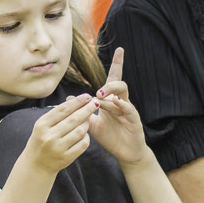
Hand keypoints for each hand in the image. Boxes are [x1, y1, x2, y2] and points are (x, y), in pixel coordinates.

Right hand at [25, 93, 95, 172]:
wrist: (36, 164)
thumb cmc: (41, 140)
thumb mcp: (43, 125)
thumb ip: (57, 114)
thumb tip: (77, 100)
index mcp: (42, 124)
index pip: (63, 109)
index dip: (77, 101)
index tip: (87, 96)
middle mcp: (49, 136)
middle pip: (73, 119)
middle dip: (87, 109)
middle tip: (96, 103)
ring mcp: (58, 148)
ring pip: (80, 131)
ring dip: (87, 123)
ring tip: (89, 119)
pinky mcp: (66, 158)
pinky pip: (82, 144)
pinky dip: (86, 137)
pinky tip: (85, 133)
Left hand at [89, 48, 149, 165]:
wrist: (124, 153)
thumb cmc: (110, 138)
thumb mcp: (93, 124)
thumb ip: (83, 111)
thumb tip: (69, 98)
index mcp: (111, 100)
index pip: (114, 78)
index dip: (117, 63)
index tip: (120, 49)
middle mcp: (121, 102)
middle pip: (119, 82)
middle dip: (110, 82)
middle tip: (97, 91)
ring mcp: (128, 109)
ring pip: (122, 93)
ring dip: (111, 92)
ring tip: (100, 96)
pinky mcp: (134, 119)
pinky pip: (129, 108)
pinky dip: (121, 104)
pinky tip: (115, 103)